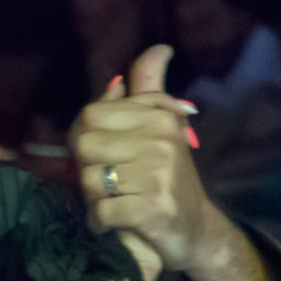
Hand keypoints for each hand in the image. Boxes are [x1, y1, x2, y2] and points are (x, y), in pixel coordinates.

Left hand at [68, 45, 228, 274]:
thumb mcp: (161, 129)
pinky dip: (101, 222)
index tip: (101, 156)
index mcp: (158, 117)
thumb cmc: (168, 179)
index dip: (84, 137)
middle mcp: (160, 140)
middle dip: (88, 170)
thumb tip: (158, 49)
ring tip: (115, 201)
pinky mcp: (152, 208)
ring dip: (94, 198)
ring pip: (89, 180)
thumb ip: (150, 90)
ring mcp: (158, 174)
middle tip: (109, 184)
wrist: (196, 231)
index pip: (90, 114)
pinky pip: (101, 211)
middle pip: (84, 146)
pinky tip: (115, 222)